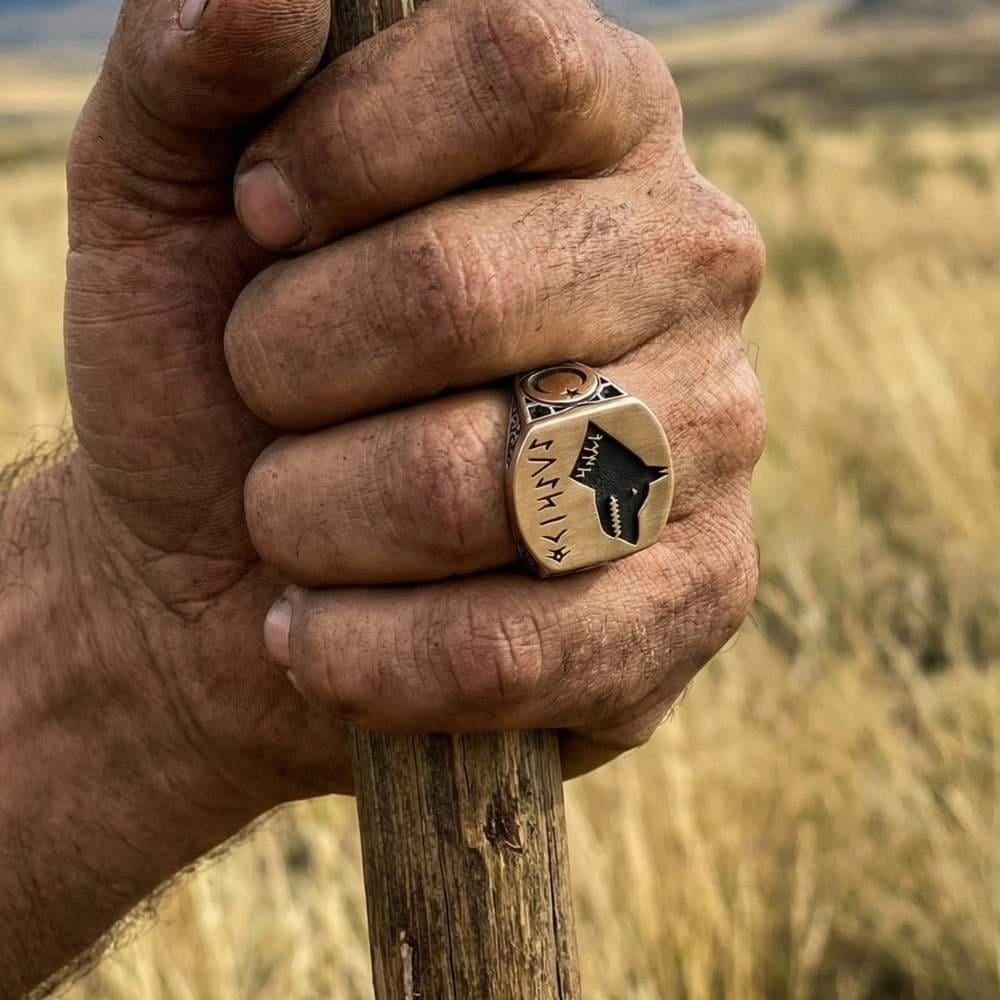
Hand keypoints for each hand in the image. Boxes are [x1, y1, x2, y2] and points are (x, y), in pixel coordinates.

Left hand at [225, 0, 765, 775]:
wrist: (227, 579)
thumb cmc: (214, 380)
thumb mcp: (166, 205)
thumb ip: (192, 72)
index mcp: (600, 129)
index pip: (518, 60)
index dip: (346, 145)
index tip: (255, 220)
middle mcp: (693, 266)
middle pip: (467, 288)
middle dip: (292, 366)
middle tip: (270, 403)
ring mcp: (712, 438)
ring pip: (474, 484)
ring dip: (316, 519)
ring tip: (300, 523)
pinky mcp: (697, 594)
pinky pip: (515, 648)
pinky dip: (366, 655)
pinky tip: (324, 636)